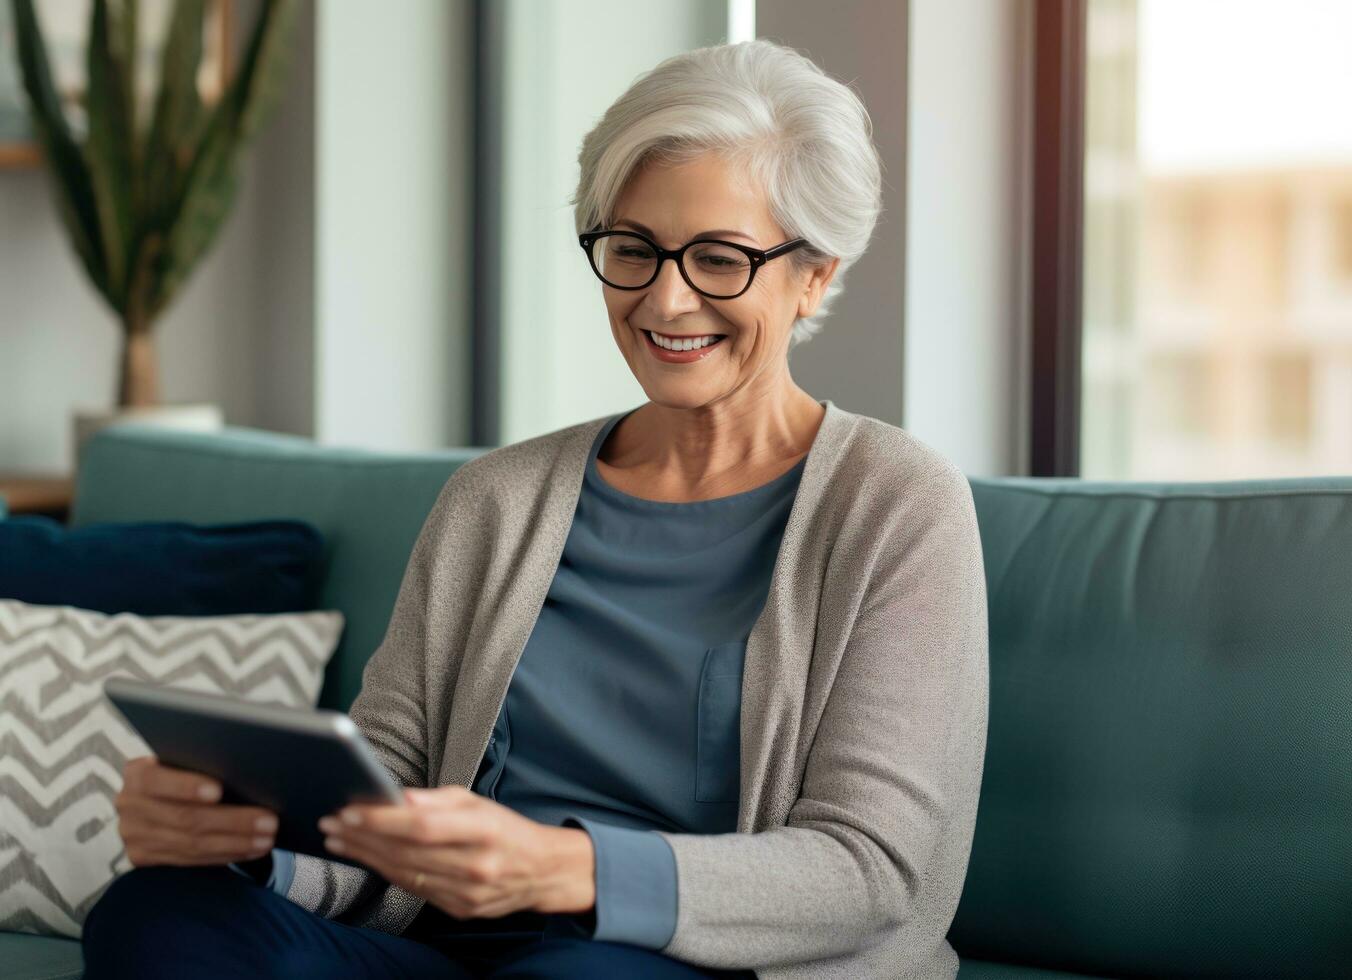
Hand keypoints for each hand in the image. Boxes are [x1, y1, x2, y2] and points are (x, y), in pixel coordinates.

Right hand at [115, 755, 278, 866]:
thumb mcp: (181, 759)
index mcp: (137, 773)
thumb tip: (248, 765)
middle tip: (269, 821)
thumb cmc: (182, 769)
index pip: (157, 780)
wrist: (153, 798)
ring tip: (267, 839)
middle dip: (232, 821)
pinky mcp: (143, 857)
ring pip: (191, 844)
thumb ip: (202, 761)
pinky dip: (224, 855)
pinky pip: (189, 860)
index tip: (219, 791)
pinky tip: (250, 850)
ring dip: (235, 843)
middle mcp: (129, 804)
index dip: (187, 786)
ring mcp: (134, 835)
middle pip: (184, 818)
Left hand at [318, 786, 595, 919]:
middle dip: (363, 837)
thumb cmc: (504, 829)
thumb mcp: (478, 802)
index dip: (383, 819)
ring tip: (338, 839)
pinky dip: (385, 872)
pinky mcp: (459, 910)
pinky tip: (366, 858)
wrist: (541, 871)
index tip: (350, 809)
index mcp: (484, 829)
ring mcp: (467, 893)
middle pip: (407, 852)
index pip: (423, 826)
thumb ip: (437, 799)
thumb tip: (396, 796)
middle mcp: (476, 865)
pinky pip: (413, 889)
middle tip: (332, 823)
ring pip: (405, 874)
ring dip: (366, 856)